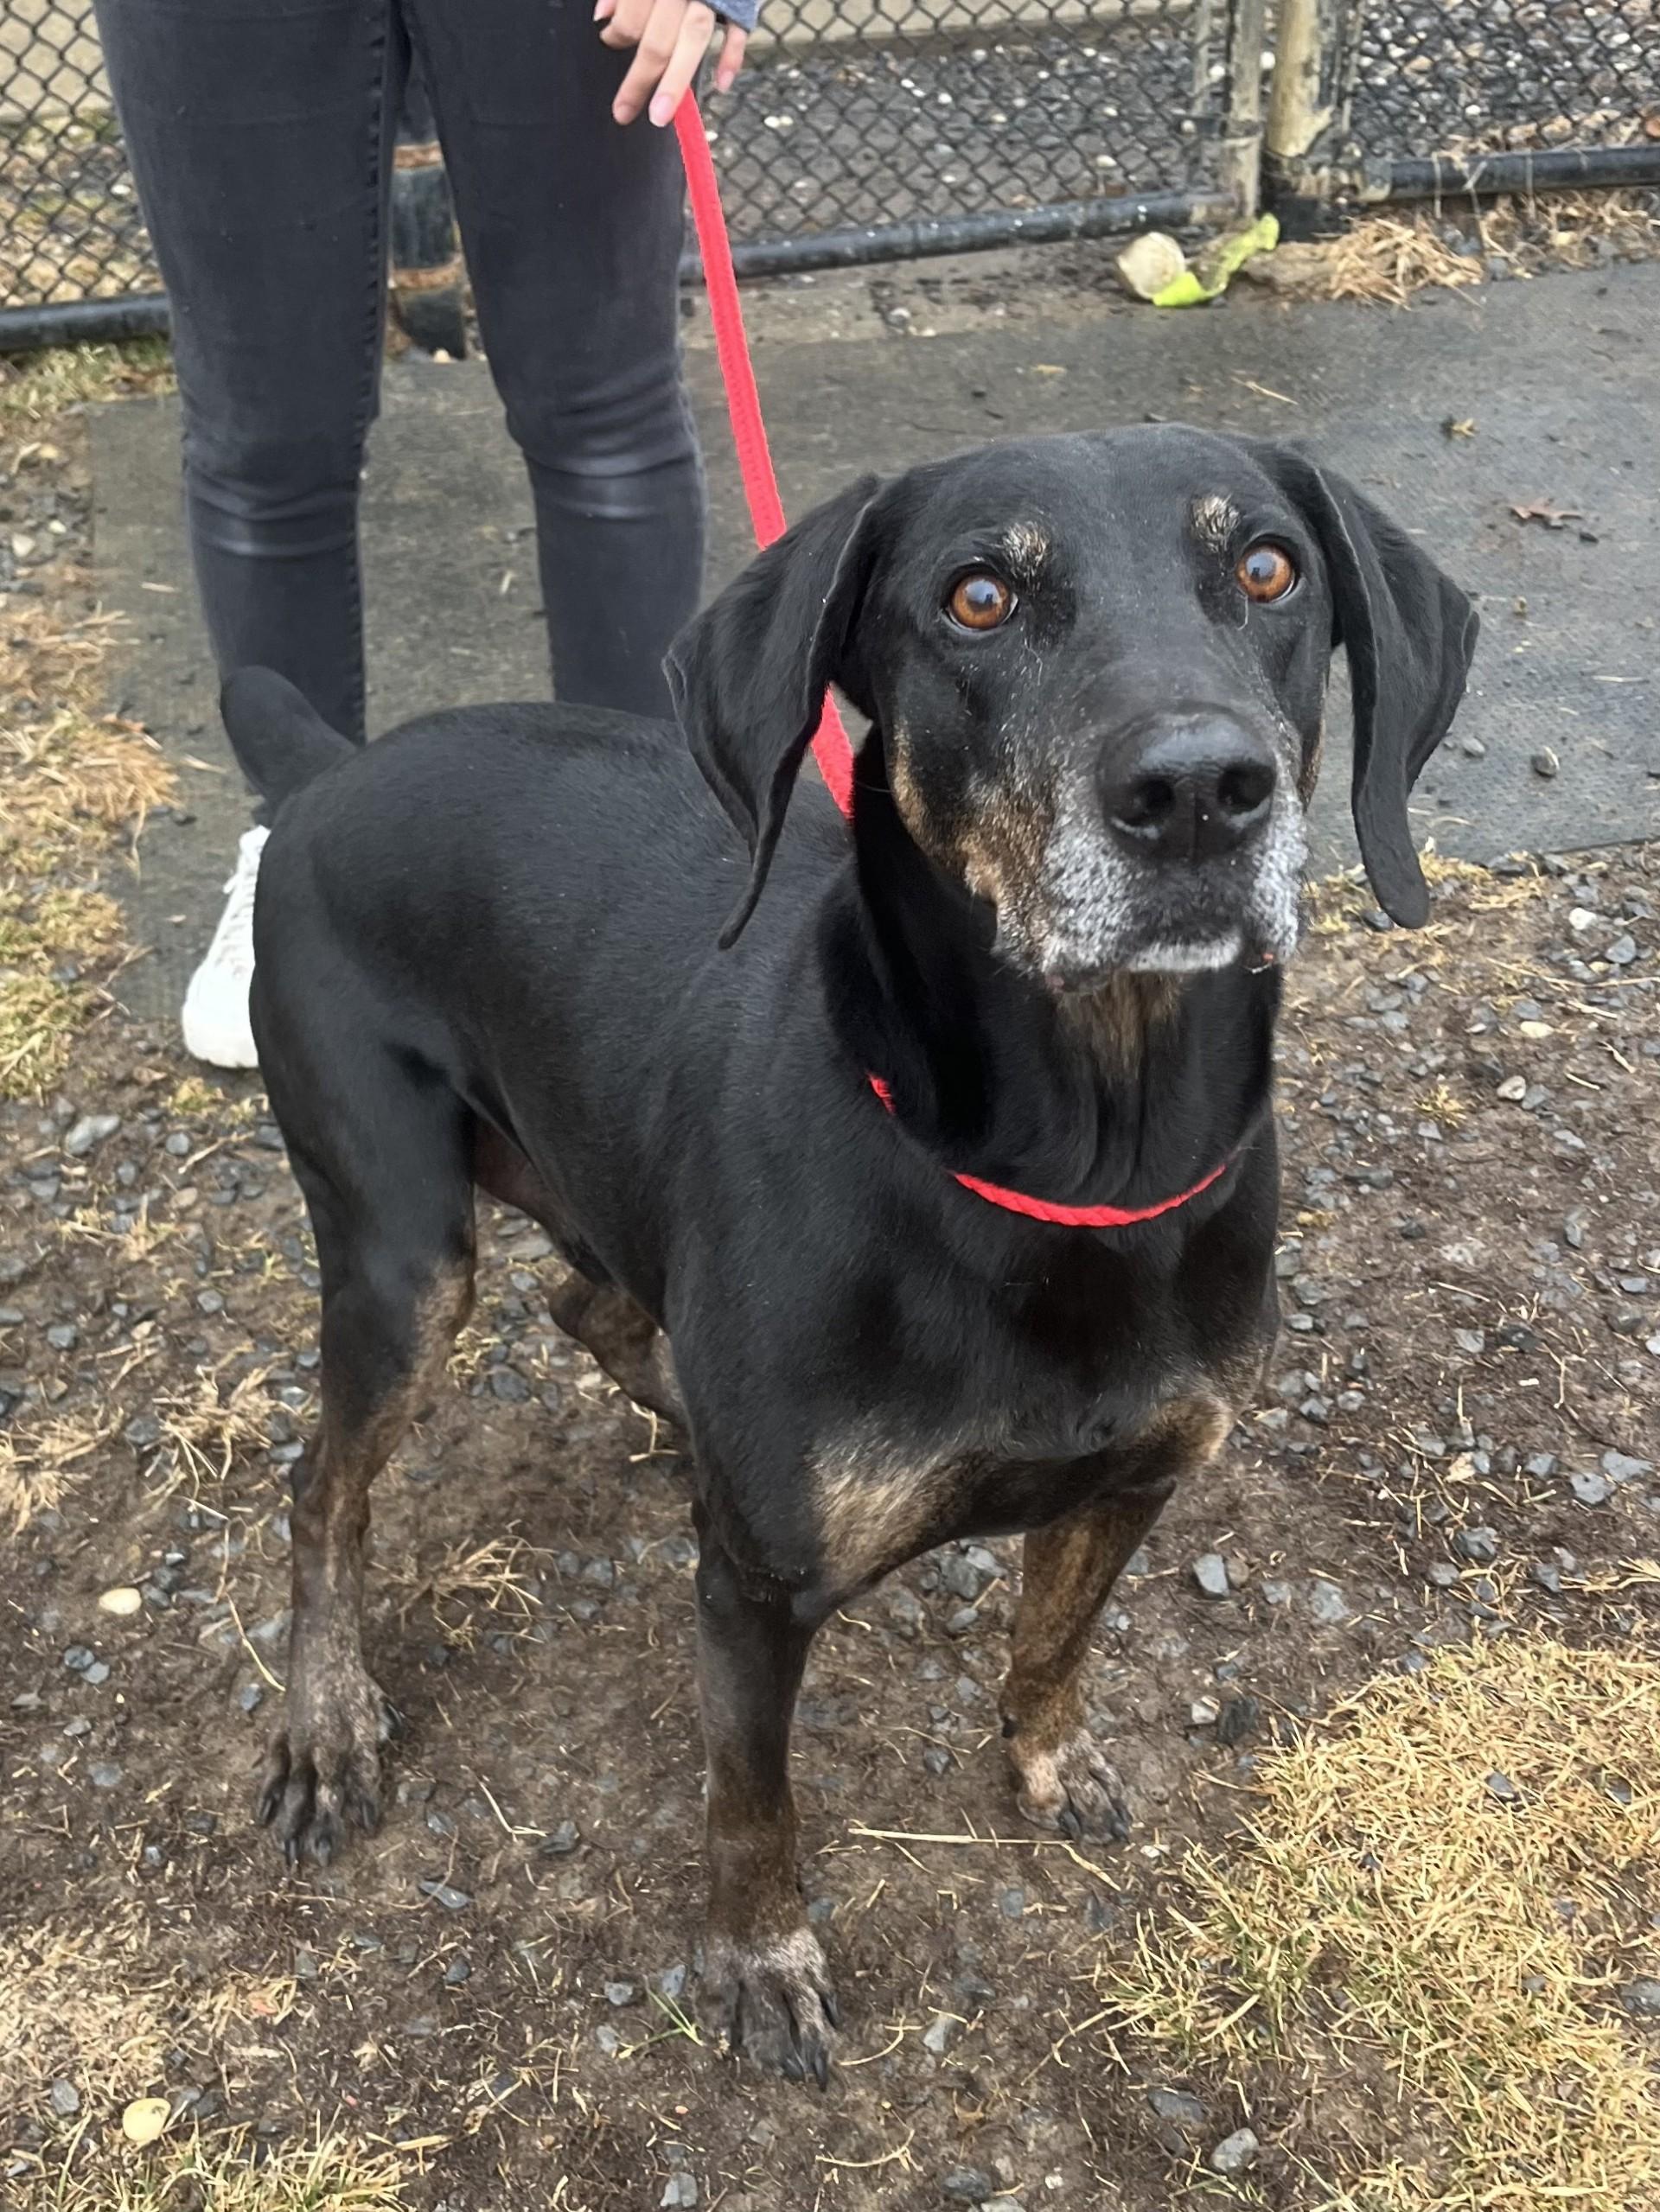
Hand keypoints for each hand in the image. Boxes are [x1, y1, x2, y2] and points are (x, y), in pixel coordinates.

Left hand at [596, 0, 747, 128]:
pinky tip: (721, 85)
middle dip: (638, 80)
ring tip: (660, 116)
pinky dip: (731, 57)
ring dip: (675, 82)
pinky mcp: (740, 0)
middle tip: (622, 113)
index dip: (616, 36)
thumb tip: (602, 16)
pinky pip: (737, 31)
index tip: (610, 42)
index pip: (630, 18)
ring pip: (691, 40)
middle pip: (657, 39)